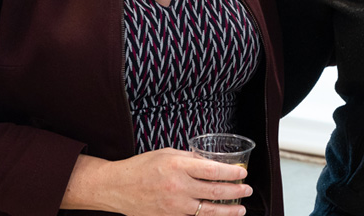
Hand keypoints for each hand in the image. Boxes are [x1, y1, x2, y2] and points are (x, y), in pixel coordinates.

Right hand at [62, 149, 251, 214]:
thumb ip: (190, 158)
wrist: (116, 186)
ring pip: (208, 211)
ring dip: (228, 211)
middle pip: (215, 192)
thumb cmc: (141, 167)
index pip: (213, 170)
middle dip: (236, 191)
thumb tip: (210, 161)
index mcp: (178, 166)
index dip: (232, 172)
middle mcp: (178, 186)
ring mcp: (174, 205)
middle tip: (247, 189)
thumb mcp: (167, 153)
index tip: (243, 172)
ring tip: (241, 209)